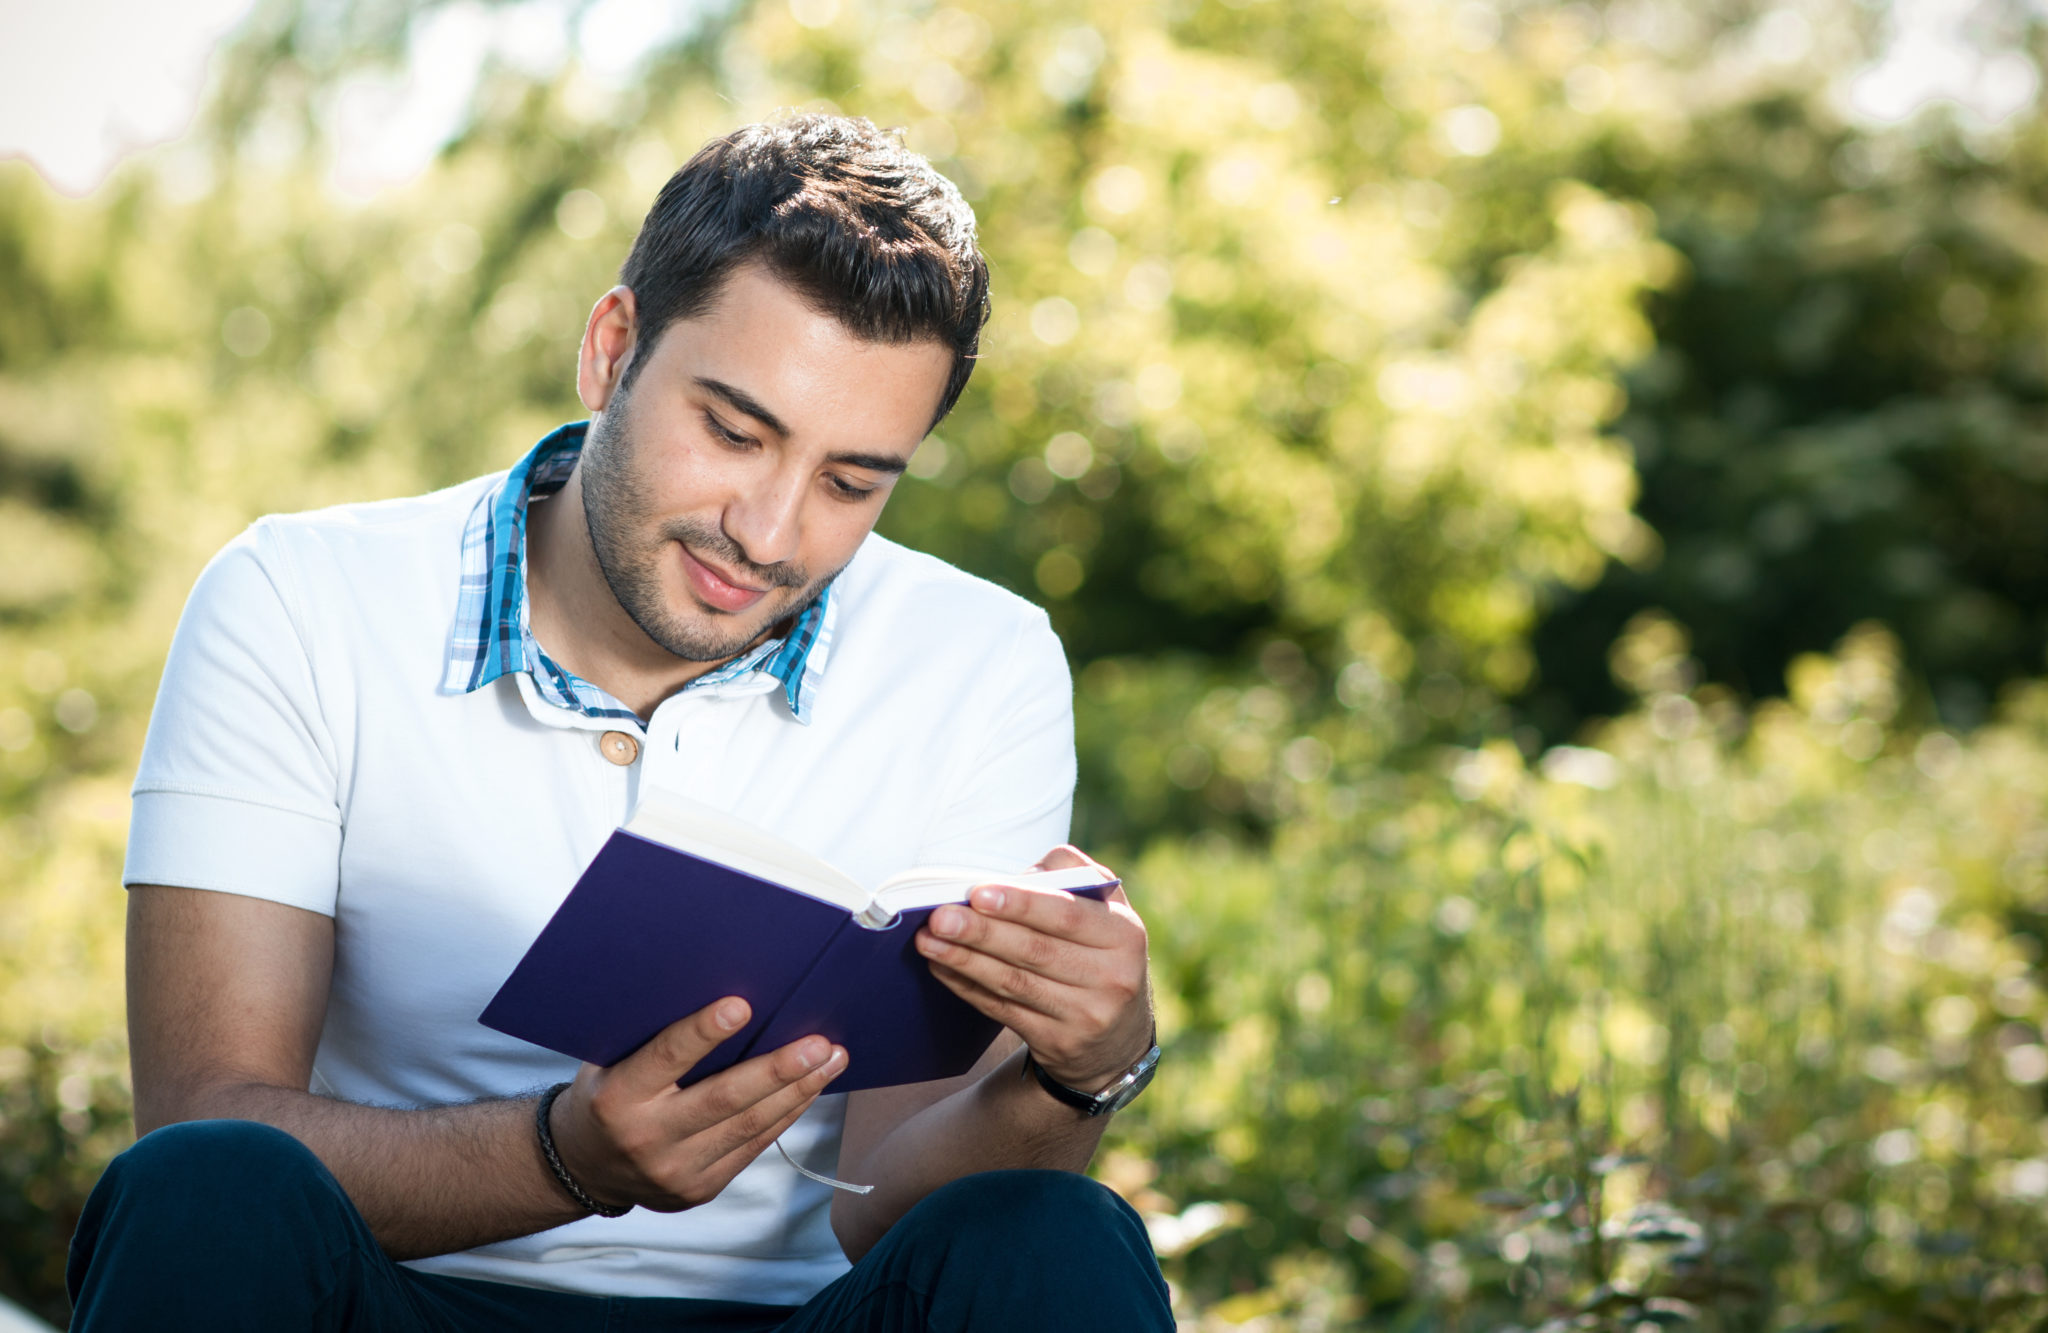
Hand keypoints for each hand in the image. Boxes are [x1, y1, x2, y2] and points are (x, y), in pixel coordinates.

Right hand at [549, 997, 846, 1212]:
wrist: (586, 1165)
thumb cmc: (608, 1090)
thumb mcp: (611, 1060)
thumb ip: (654, 1035)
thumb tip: (722, 987)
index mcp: (617, 1098)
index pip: (666, 1059)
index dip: (703, 1032)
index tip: (743, 1005)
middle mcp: (646, 1139)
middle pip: (723, 1100)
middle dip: (777, 1070)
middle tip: (819, 1043)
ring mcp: (675, 1171)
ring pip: (749, 1126)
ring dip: (798, 1090)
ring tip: (832, 1058)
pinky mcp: (700, 1189)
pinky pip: (753, 1146)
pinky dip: (786, 1114)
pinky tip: (810, 1088)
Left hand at [914, 845, 1151, 1091]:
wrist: (1119, 1038)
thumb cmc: (1102, 953)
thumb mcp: (1109, 910)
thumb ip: (1074, 874)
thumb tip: (1023, 875)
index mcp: (1125, 935)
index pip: (1067, 916)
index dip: (1020, 904)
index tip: (978, 893)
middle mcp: (1112, 978)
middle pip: (1035, 951)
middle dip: (981, 932)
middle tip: (939, 916)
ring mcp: (1085, 1017)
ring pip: (1014, 983)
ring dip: (964, 960)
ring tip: (928, 940)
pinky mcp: (1058, 1043)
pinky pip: (1003, 1010)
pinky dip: (968, 987)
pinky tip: (942, 968)